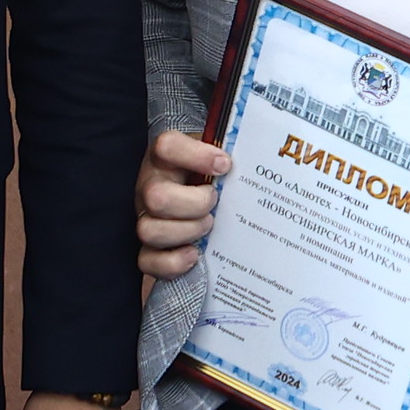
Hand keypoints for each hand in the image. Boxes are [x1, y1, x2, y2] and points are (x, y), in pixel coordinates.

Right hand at [138, 130, 231, 278]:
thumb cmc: (210, 177)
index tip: (225, 165)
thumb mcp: (216, 159)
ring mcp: (147, 218)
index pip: (166, 146)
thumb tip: (262, 157)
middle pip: (156, 197)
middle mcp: (150, 186)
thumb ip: (231, 155)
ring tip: (209, 226)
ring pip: (149, 230)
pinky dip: (173, 262)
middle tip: (215, 202)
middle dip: (194, 204)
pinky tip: (194, 254)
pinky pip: (148, 261)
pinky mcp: (148, 247)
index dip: (195, 156)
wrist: (197, 197)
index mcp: (166, 158)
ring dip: (186, 232)